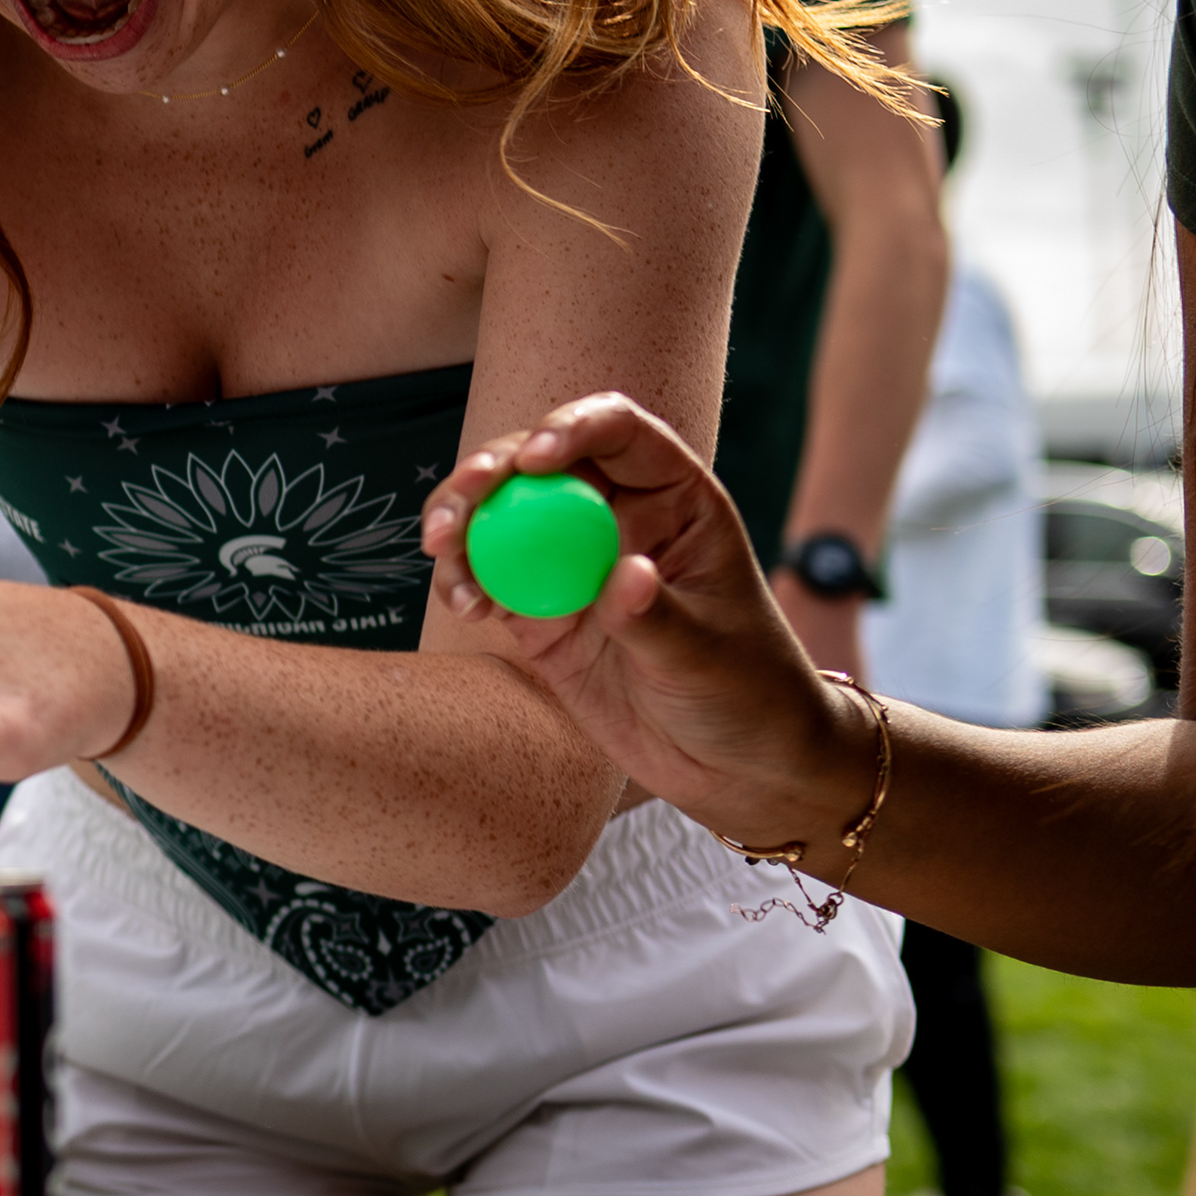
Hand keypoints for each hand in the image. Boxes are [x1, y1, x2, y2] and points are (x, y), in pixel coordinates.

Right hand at [415, 392, 863, 842]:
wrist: (735, 766)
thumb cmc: (751, 695)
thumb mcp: (709, 656)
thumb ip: (656, 616)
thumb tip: (623, 572)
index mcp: (674, 501)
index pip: (619, 433)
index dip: (571, 428)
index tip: (534, 459)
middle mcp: (615, 518)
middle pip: (538, 463)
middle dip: (486, 473)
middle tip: (456, 512)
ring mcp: (572, 565)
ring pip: (499, 515)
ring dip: (460, 522)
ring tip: (443, 554)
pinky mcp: (540, 614)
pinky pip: (487, 579)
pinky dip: (462, 581)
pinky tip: (465, 604)